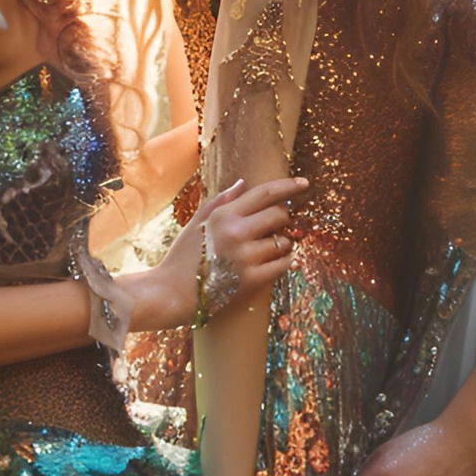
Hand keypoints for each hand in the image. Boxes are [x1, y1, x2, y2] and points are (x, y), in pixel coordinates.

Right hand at [124, 176, 302, 332]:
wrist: (171, 293)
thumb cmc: (182, 256)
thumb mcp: (198, 222)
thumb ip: (221, 201)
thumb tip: (243, 183)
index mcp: (224, 214)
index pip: (265, 193)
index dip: (288, 186)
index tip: (304, 183)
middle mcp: (237, 232)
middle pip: (279, 216)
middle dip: (282, 219)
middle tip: (274, 226)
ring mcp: (245, 257)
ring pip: (283, 242)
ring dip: (281, 243)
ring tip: (268, 248)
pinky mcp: (251, 280)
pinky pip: (282, 265)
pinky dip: (284, 261)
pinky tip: (277, 260)